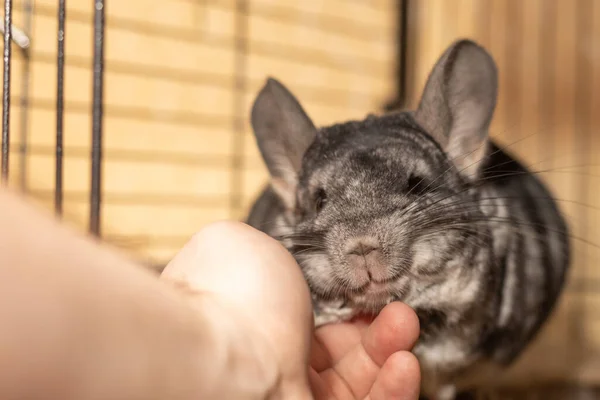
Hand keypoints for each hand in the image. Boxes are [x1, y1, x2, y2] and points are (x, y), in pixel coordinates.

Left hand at [161, 221, 420, 398]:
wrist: (224, 353)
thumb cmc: (231, 296)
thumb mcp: (240, 243)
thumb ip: (266, 249)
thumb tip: (275, 252)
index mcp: (261, 321)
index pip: (316, 319)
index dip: (350, 305)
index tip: (374, 286)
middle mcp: (276, 363)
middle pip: (344, 351)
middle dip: (380, 327)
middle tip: (399, 309)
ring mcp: (294, 395)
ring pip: (361, 382)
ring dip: (391, 353)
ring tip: (405, 326)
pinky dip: (393, 391)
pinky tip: (404, 363)